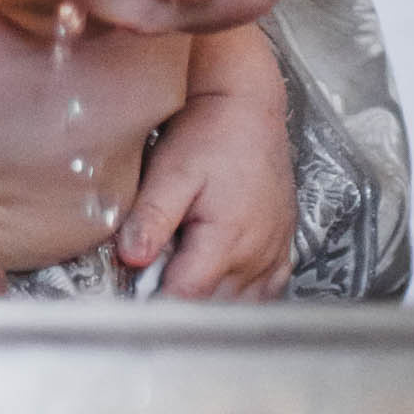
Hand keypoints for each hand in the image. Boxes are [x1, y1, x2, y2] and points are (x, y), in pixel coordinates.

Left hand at [117, 24, 294, 301]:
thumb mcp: (172, 170)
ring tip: (181, 286)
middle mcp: (256, 253)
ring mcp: (273, 250)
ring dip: (211, 305)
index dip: (156, 302)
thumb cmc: (210, 133)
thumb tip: (132, 258)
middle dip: (181, 306)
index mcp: (226, 239)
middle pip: (214, 308)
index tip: (132, 299)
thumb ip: (153, 215)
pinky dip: (244, 298)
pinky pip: (269, 290)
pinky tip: (222, 289)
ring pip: (242, 306)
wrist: (248, 106)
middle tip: (150, 290)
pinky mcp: (281, 244)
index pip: (188, 297)